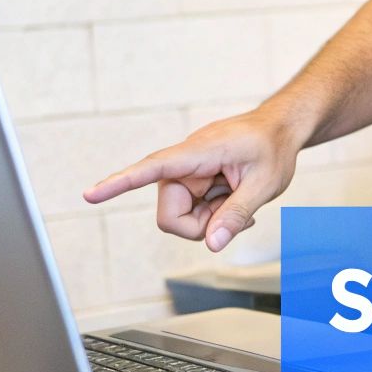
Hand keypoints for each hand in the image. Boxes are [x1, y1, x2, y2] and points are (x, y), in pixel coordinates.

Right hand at [83, 110, 304, 252]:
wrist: (281, 127)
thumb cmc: (273, 148)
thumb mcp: (265, 185)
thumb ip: (237, 214)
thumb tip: (212, 244)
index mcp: (198, 153)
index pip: (152, 168)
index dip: (120, 183)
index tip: (90, 194)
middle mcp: (184, 163)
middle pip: (170, 215)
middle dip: (201, 226)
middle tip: (238, 217)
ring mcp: (188, 172)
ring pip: (182, 216)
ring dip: (211, 218)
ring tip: (240, 197)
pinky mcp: (193, 179)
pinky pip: (193, 209)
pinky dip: (214, 212)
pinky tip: (235, 197)